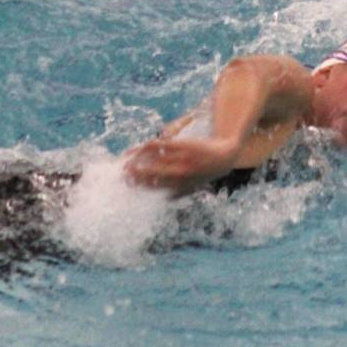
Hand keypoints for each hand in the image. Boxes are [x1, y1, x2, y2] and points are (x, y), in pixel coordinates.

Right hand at [122, 137, 237, 191]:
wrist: (225, 157)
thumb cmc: (206, 173)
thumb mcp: (193, 187)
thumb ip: (177, 194)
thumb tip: (163, 200)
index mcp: (179, 186)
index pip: (152, 186)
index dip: (137, 185)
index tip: (126, 183)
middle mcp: (178, 174)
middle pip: (149, 173)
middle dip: (132, 174)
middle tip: (121, 172)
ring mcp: (180, 159)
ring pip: (150, 158)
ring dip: (135, 159)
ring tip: (125, 160)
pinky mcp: (181, 146)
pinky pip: (158, 146)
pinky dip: (144, 147)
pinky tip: (137, 148)